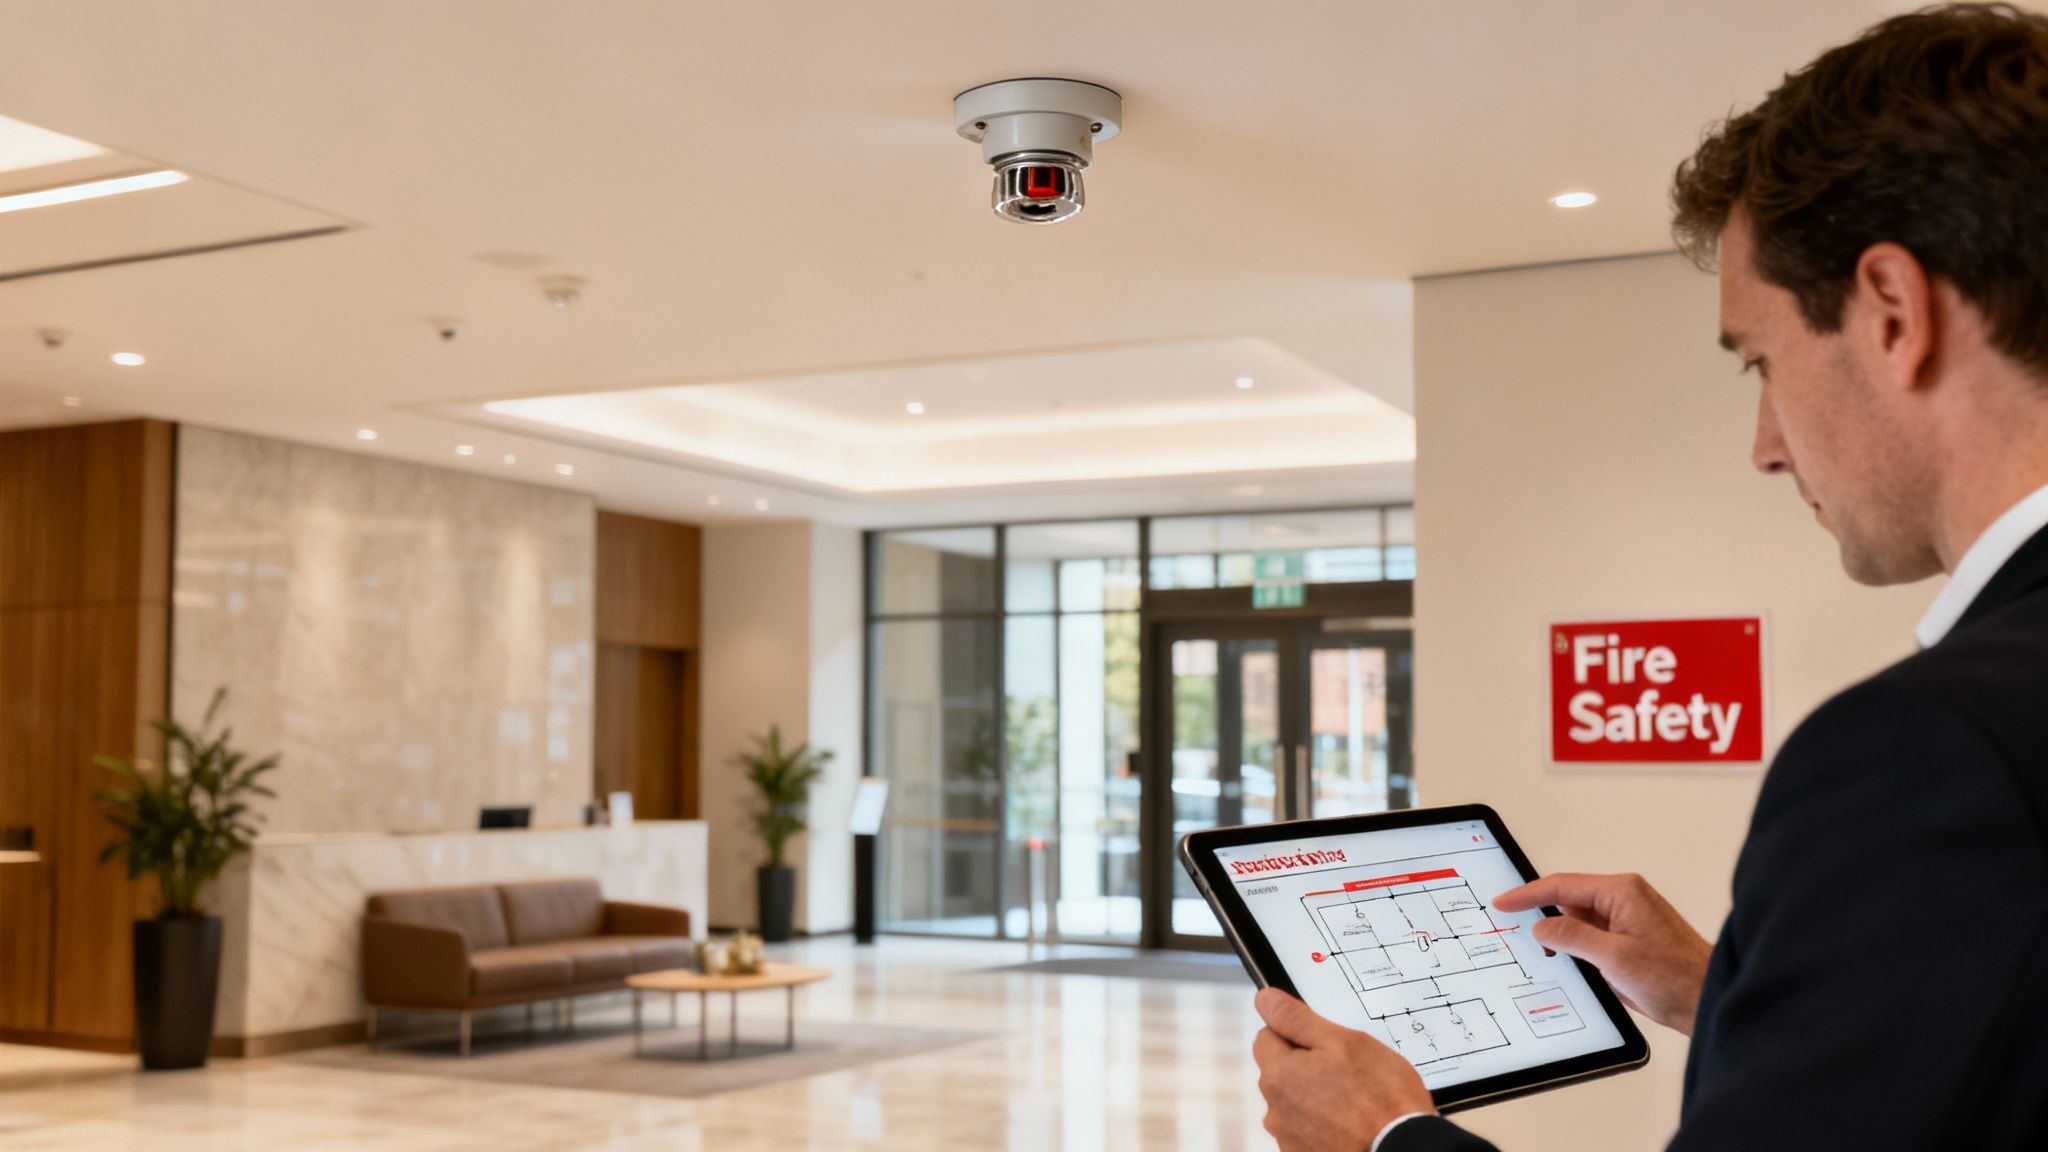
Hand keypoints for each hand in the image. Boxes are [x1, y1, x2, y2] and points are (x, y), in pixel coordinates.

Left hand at [1252, 988, 1433, 1151]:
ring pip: (1295, 1101)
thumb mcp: (1343, 1042)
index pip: (1267, 1036)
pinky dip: (1323, 1122)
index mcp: (1279, 1075)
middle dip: (1307, 1064)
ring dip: (1315, 1095)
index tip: (1325, 1040)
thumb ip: (1297, 1020)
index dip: (1296, 1031)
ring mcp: (1288, 1137)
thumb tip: (1265, 1000)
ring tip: (1354, 1099)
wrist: (1403, 1150)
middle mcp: (1275, 1110)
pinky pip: (1307, 1128)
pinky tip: (1350, 1122)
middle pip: (1280, 1070)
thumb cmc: (1381, 1099)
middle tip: (1347, 1069)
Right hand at [1493, 872, 1712, 1034]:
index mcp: (1622, 892)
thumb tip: (1542, 925)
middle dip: (1552, 924)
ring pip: (1580, 922)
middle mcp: (1625, 899)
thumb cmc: (1676, 977)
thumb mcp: (1613, 957)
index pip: (1562, 885)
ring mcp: (1628, 918)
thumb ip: (1571, 936)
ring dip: (1571, 942)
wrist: (1707, 1000)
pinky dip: (1584, 951)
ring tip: (1581, 967)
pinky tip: (1588, 970)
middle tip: (1538, 947)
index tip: (1503, 902)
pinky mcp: (1630, 938)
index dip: (1527, 894)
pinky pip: (1594, 937)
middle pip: (1570, 902)